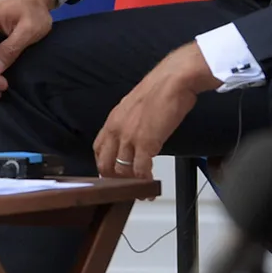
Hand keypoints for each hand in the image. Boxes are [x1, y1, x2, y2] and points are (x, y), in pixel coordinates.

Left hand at [94, 42, 219, 178]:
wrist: (172, 81)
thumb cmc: (160, 89)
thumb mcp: (135, 106)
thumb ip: (130, 122)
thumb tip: (135, 134)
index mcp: (113, 120)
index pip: (99, 148)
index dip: (103, 164)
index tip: (110, 173)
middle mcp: (116, 130)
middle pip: (106, 163)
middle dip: (114, 179)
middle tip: (125, 188)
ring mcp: (129, 138)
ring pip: (122, 170)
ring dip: (131, 184)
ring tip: (140, 191)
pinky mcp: (146, 144)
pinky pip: (141, 170)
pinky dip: (145, 181)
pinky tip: (151, 185)